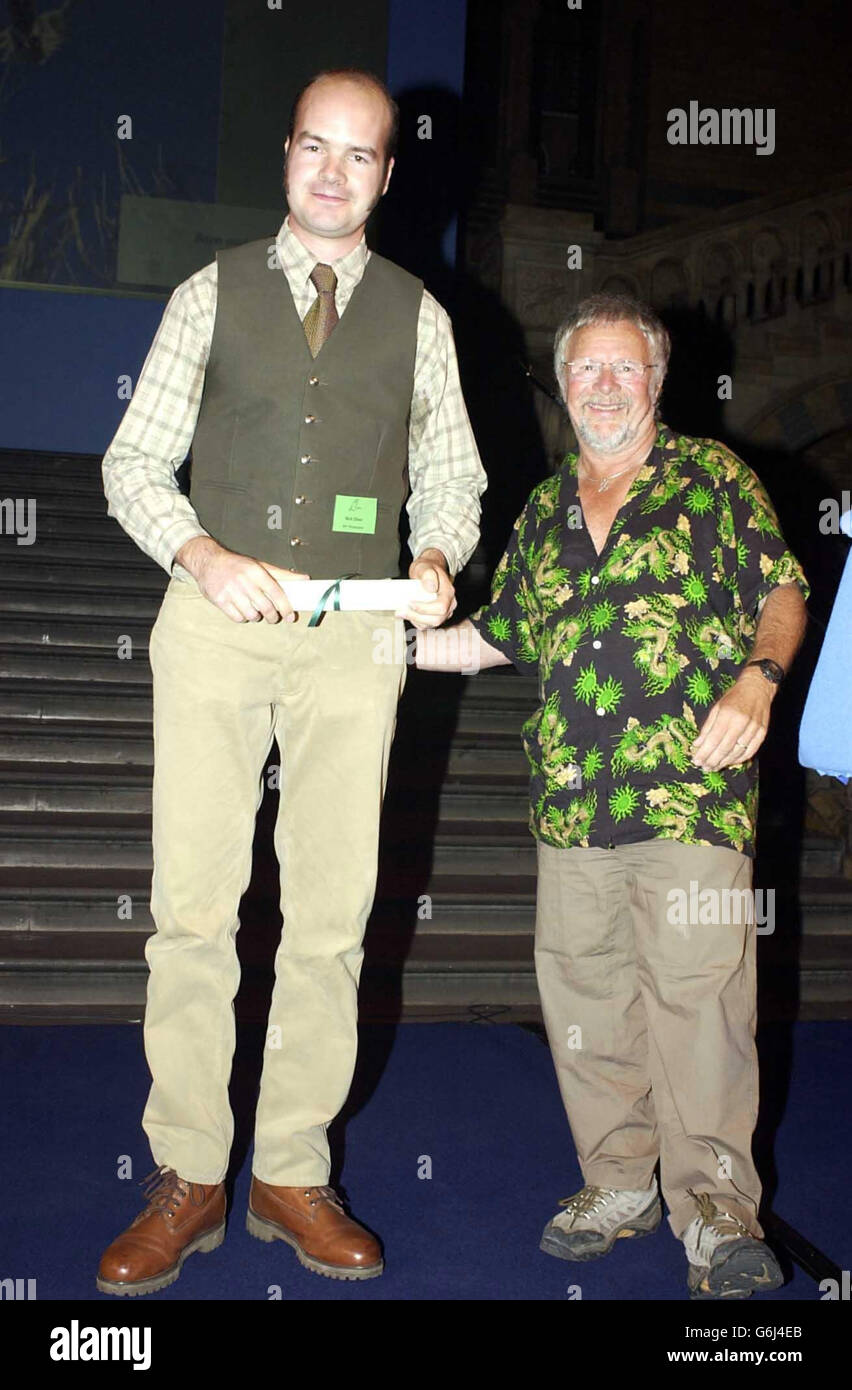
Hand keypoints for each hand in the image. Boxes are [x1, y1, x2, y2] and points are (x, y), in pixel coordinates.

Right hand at [190, 543, 308, 622]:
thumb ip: (282, 575)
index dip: (286, 607)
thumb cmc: (237, 565)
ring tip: (255, 611)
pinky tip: (242, 610)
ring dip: (256, 617)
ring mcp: (230, 591)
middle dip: (272, 616)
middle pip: (265, 607)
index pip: (276, 592)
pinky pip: (237, 617)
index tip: (291, 616)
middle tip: (273, 617)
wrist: (207, 561)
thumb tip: (305, 579)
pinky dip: (243, 618)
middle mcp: (244, 581)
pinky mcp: (219, 600)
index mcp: (256, 571)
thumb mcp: (260, 565)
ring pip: (252, 615)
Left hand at [398, 551, 457, 629]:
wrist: (429, 572)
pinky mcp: (436, 616)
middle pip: (436, 619)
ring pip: (431, 624)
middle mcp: (450, 604)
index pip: (440, 607)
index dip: (425, 609)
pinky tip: (407, 613)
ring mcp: (444, 612)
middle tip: (401, 611)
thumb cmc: (427, 569)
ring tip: (401, 612)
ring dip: (414, 620)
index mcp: (448, 593)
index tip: (410, 603)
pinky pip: (427, 624)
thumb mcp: (425, 567)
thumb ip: (428, 575)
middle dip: (417, 617)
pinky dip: (415, 621)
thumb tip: (430, 587)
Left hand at [691, 669, 773, 770]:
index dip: (704, 753)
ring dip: (724, 762)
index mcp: (727, 714)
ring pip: (737, 752)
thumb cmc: (734, 697)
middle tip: (704, 767)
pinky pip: (750, 751)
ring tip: (713, 767)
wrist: (758, 687)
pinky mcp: (762, 733)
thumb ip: (707, 727)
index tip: (696, 761)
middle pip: (725, 748)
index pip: (713, 739)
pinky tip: (729, 762)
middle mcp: (741, 722)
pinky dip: (738, 759)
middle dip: (712, 760)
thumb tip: (697, 744)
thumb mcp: (716, 707)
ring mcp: (754, 728)